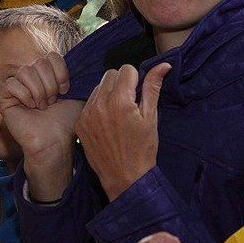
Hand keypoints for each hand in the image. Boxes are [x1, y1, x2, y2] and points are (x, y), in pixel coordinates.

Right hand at [0, 53, 82, 201]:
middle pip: (39, 62)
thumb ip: (77, 76)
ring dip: (38, 91)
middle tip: (52, 102)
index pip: (51, 56)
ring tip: (41, 106)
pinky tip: (29, 107)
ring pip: (25, 72)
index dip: (61, 72)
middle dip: (50, 84)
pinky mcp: (5, 98)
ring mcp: (18, 87)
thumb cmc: (65, 121)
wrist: (54, 140)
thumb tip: (82, 62)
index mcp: (47, 75)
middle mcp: (32, 78)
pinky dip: (24, 95)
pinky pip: (12, 84)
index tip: (65, 91)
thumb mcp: (77, 94)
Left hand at [75, 63, 170, 200]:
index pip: (126, 69)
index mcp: (119, 100)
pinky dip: (98, 107)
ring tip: (118, 113)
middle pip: (110, 74)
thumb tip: (163, 65)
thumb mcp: (151, 117)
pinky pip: (89, 103)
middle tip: (130, 103)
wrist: (125, 178)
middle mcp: (100, 104)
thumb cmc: (143, 148)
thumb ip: (153, 87)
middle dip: (122, 83)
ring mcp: (87, 114)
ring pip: (98, 87)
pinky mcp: (80, 124)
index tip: (139, 95)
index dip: (136, 79)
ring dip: (109, 93)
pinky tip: (107, 123)